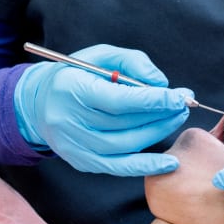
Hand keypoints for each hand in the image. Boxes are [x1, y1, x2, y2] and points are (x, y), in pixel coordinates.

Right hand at [13, 44, 191, 176]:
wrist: (39, 104)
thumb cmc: (76, 74)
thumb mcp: (100, 55)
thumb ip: (132, 62)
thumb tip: (161, 83)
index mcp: (72, 89)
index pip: (117, 100)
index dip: (151, 100)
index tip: (177, 95)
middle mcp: (70, 121)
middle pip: (123, 124)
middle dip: (160, 115)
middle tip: (183, 104)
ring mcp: (74, 146)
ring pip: (124, 146)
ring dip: (157, 134)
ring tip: (177, 118)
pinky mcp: (81, 162)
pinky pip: (118, 167)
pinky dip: (145, 166)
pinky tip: (169, 162)